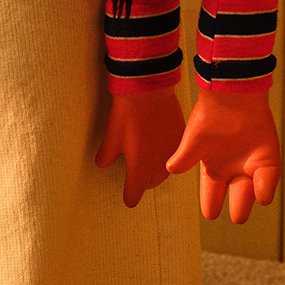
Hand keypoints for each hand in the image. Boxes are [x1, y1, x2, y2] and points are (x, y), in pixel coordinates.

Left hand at [95, 79, 187, 207]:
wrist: (149, 88)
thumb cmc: (128, 112)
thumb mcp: (111, 137)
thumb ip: (106, 157)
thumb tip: (102, 164)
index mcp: (140, 169)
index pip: (134, 196)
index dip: (128, 196)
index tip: (127, 196)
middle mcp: (159, 165)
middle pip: (151, 184)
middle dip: (142, 181)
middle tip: (134, 171)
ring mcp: (173, 152)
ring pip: (165, 171)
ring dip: (156, 168)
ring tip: (146, 155)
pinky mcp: (181, 138)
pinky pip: (174, 154)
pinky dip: (166, 153)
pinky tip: (158, 140)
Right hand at [166, 80, 280, 224]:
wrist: (231, 94)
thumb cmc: (210, 114)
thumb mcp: (193, 140)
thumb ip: (184, 157)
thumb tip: (170, 170)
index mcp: (213, 167)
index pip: (212, 191)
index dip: (211, 203)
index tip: (210, 215)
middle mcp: (233, 168)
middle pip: (237, 194)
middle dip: (238, 208)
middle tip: (238, 218)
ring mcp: (251, 162)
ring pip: (253, 188)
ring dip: (250, 200)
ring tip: (244, 213)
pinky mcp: (267, 156)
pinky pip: (269, 177)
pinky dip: (266, 187)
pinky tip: (262, 197)